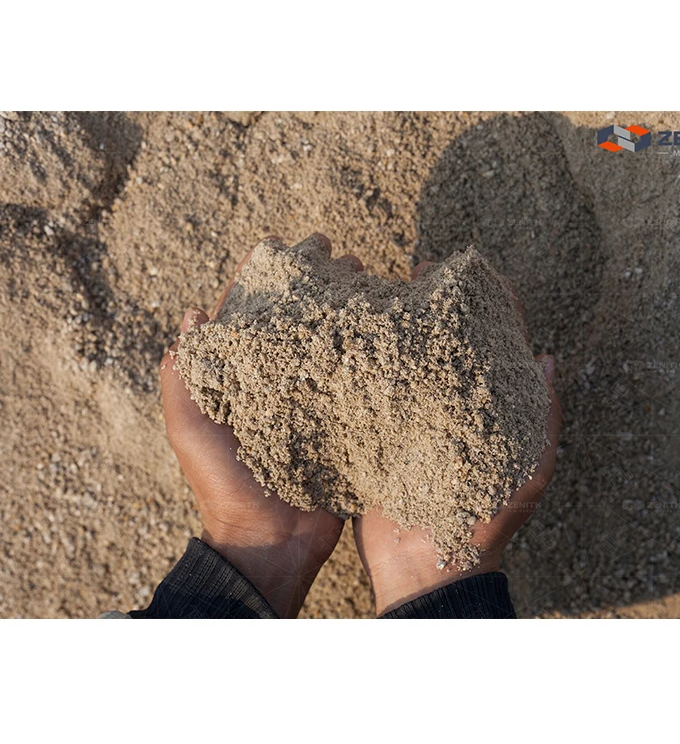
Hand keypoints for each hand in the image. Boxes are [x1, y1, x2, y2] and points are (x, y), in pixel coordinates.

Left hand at [160, 235, 361, 617]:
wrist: (268, 541)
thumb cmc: (223, 484)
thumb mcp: (190, 429)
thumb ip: (184, 376)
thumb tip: (192, 314)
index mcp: (238, 375)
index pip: (250, 312)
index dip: (267, 275)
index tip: (289, 244)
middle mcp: (276, 379)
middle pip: (298, 318)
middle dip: (319, 284)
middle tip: (344, 257)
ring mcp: (312, 398)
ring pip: (331, 340)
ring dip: (349, 308)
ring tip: (372, 280)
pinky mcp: (341, 420)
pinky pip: (356, 379)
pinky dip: (370, 352)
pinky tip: (390, 327)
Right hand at [353, 262, 562, 615]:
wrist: (426, 571)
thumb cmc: (482, 525)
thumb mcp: (527, 476)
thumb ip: (543, 421)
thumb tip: (547, 358)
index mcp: (492, 409)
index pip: (497, 343)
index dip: (488, 302)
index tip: (463, 271)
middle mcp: (455, 405)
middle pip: (449, 340)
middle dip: (435, 302)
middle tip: (412, 274)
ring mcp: (416, 417)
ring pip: (410, 358)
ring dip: (399, 324)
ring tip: (379, 293)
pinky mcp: (382, 432)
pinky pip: (376, 389)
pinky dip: (367, 361)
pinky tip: (350, 336)